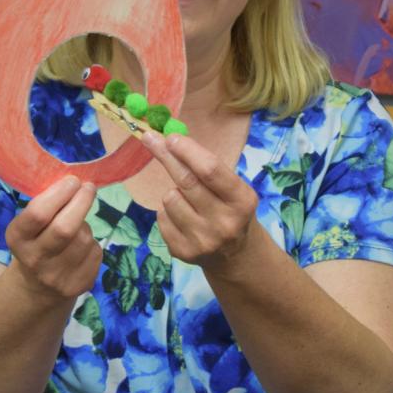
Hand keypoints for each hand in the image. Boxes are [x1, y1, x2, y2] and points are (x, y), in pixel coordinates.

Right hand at [4, 176, 102, 303]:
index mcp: (17, 239)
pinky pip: (95, 253)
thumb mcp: (28, 226)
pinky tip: (81, 247)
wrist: (37, 287)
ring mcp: (57, 276)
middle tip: (88, 187)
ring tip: (77, 225)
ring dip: (85, 225)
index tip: (72, 181)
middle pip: (65, 228)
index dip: (59, 193)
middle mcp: (35, 260)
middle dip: (81, 202)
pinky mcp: (79, 286)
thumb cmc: (34, 243)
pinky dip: (92, 243)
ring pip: (84, 238)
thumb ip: (46, 206)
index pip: (38, 213)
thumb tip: (74, 183)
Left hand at [140, 132, 259, 275]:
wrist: (235, 255)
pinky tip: (182, 218)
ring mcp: (203, 240)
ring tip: (186, 200)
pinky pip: (161, 218)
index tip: (170, 137)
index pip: (210, 170)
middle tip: (150, 138)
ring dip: (172, 192)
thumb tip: (170, 140)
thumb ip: (208, 168)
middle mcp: (225, 223)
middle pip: (186, 181)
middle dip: (166, 156)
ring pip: (169, 199)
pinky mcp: (183, 252)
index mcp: (242, 201)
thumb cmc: (230, 210)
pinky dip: (167, 212)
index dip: (188, 151)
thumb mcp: (233, 189)